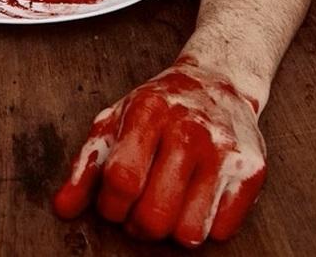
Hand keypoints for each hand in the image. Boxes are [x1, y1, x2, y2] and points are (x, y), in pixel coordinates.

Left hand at [53, 54, 266, 247]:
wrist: (217, 82)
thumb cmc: (160, 106)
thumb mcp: (116, 120)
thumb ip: (87, 165)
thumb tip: (62, 209)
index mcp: (148, 112)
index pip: (122, 180)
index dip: (110, 206)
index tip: (112, 204)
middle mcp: (189, 130)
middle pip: (154, 216)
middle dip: (137, 226)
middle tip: (138, 212)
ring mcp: (224, 151)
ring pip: (188, 233)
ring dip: (171, 231)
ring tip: (167, 204)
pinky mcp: (252, 171)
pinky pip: (221, 232)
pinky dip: (204, 225)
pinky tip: (197, 198)